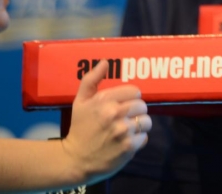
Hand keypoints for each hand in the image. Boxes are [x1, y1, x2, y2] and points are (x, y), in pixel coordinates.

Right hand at [61, 58, 150, 183]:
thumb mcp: (80, 102)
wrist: (74, 160)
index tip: (123, 104)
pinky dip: (137, 140)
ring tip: (126, 130)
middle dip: (135, 111)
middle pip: (143, 106)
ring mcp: (123, 132)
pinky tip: (125, 142)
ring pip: (147, 121)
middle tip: (124, 118)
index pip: (135, 91)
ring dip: (139, 126)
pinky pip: (144, 138)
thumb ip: (92, 80)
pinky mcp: (128, 147)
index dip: (130, 98)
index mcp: (105, 101)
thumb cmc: (79, 128)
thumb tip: (105, 62)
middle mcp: (115, 114)